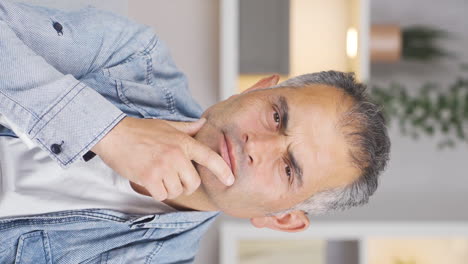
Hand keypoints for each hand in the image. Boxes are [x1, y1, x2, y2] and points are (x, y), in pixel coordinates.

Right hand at [91, 117, 233, 200]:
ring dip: (168, 187)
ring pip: (177, 190)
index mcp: (183, 142)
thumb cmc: (139, 130)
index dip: (223, 171)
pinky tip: (148, 180)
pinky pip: (162, 195)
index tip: (230, 181)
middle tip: (172, 177)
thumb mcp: (166, 125)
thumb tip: (203, 123)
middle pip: (193, 183)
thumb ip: (186, 128)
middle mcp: (177, 155)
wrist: (113, 134)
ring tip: (157, 174)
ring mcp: (164, 167)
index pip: (210, 158)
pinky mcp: (150, 178)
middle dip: (185, 184)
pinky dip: (156, 191)